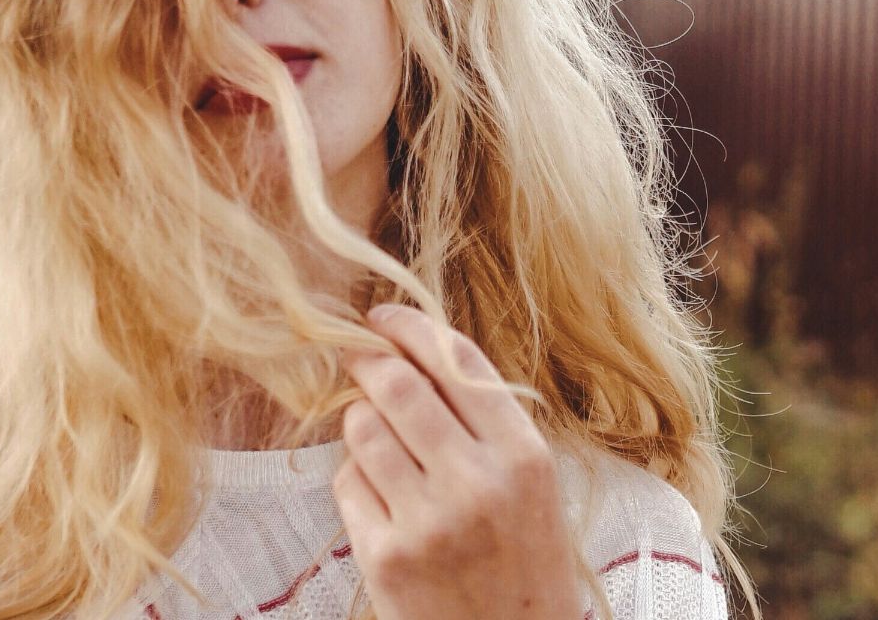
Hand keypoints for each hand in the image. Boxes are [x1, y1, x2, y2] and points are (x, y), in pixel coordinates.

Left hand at [333, 304, 576, 619]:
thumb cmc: (522, 561)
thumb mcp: (529, 485)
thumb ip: (483, 422)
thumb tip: (414, 349)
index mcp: (523, 457)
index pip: (456, 362)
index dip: (410, 326)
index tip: (382, 317)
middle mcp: (477, 483)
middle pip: (396, 385)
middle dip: (367, 362)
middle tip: (356, 356)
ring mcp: (427, 521)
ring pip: (362, 429)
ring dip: (361, 423)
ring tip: (380, 443)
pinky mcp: (386, 556)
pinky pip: (347, 483)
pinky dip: (356, 481)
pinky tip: (383, 502)